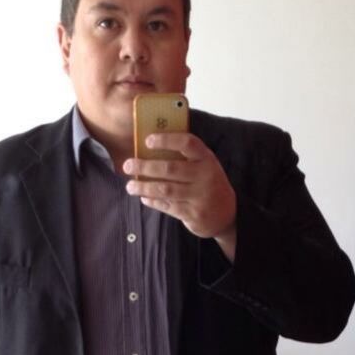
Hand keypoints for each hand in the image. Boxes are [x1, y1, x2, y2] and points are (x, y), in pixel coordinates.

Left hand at [123, 133, 236, 259]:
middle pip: (170, 168)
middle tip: (127, 166)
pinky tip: (144, 198)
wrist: (227, 214)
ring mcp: (200, 196)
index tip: (148, 140)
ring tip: (130, 186)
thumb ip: (185, 157)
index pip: (188, 143)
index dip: (167, 140)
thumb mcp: (204, 166)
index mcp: (206, 158)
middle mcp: (205, 176)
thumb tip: (151, 147)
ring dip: (144, 187)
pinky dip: (153, 202)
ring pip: (166, 190)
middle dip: (145, 167)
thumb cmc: (208, 183)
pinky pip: (168, 206)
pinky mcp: (193, 213)